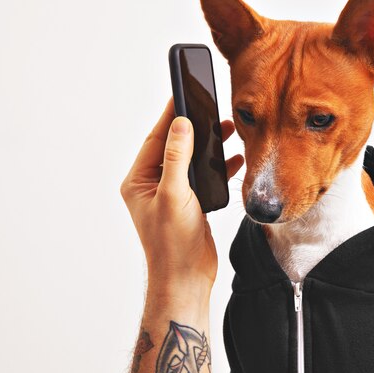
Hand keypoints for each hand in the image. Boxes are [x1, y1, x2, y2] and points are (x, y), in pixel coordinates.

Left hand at [120, 98, 243, 293]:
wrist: (187, 279)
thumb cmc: (173, 245)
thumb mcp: (173, 195)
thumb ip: (176, 158)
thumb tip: (180, 124)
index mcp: (139, 182)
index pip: (156, 140)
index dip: (170, 117)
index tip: (182, 93)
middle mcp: (153, 186)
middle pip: (174, 147)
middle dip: (194, 129)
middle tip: (210, 109)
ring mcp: (172, 195)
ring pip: (191, 162)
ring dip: (208, 147)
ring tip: (226, 130)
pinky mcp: (190, 205)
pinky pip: (203, 178)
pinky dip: (218, 168)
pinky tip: (234, 160)